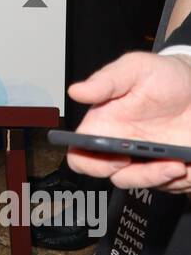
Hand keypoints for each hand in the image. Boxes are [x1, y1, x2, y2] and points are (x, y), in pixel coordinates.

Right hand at [66, 50, 190, 191]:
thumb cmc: (163, 75)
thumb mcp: (135, 68)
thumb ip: (105, 81)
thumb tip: (75, 91)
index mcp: (104, 126)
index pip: (81, 156)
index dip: (91, 164)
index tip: (117, 158)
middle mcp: (123, 146)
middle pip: (116, 177)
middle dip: (140, 176)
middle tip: (160, 163)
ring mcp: (147, 159)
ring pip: (146, 184)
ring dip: (162, 177)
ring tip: (180, 162)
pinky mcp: (169, 168)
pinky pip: (171, 185)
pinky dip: (181, 179)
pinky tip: (187, 160)